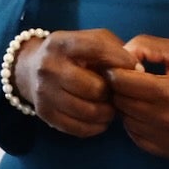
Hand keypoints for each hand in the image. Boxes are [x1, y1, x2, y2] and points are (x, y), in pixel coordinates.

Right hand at [14, 28, 135, 137]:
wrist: (30, 69)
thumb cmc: (72, 54)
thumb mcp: (88, 40)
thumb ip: (114, 48)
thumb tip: (137, 71)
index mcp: (61, 43)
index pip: (97, 48)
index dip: (121, 60)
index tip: (135, 70)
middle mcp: (48, 66)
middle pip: (95, 88)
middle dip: (112, 92)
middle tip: (115, 92)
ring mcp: (44, 91)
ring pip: (90, 111)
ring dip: (107, 112)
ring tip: (108, 105)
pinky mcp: (44, 113)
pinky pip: (81, 129)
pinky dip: (96, 126)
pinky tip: (97, 117)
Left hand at [110, 35, 168, 160]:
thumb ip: (145, 45)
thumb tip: (119, 55)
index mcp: (167, 92)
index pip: (120, 82)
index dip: (117, 71)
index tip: (125, 66)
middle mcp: (166, 120)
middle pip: (120, 102)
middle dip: (121, 88)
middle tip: (133, 80)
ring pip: (127, 122)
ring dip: (128, 107)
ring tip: (143, 96)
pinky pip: (139, 139)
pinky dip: (138, 125)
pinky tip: (151, 113)